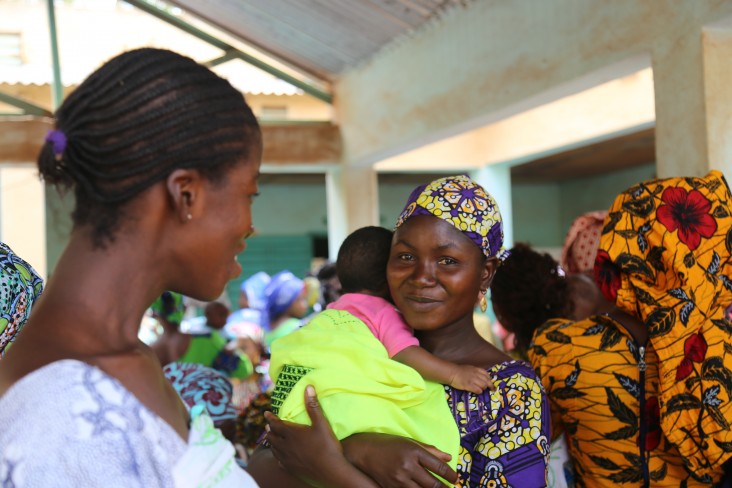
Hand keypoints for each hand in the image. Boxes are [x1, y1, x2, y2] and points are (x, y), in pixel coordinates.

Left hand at [264, 386, 377, 487]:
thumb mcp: (321, 423)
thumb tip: (308, 387)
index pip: (276, 424)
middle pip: (272, 436)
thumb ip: (313, 406)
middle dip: (270, 429)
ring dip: (271, 442)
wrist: (331, 470)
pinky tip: (279, 457)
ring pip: (274, 449)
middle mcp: (285, 446)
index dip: (270, 418)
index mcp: (291, 433)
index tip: (266, 413)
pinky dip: (277, 456)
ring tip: (271, 438)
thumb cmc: (327, 445)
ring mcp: (287, 459)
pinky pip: (279, 461)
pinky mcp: (291, 468)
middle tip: (268, 425)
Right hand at [342, 433, 457, 487]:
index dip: (451, 475)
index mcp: (414, 452)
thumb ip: (430, 450)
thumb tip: (448, 458)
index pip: (438, 467)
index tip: (456, 478)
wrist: (363, 451)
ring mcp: (399, 480)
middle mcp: (407, 467)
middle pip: (433, 484)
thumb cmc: (388, 444)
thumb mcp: (410, 442)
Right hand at [450, 365, 495, 393]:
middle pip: (487, 381)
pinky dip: (479, 391)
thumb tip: (482, 377)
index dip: (490, 379)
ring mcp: (472, 380)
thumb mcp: (470, 368)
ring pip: (483, 386)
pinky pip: (478, 390)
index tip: (490, 383)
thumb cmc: (460, 370)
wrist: (452, 372)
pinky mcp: (469, 385)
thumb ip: (476, 372)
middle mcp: (476, 374)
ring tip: (481, 390)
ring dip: (483, 389)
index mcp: (477, 369)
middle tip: (491, 389)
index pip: (487, 375)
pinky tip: (477, 391)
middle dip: (490, 386)